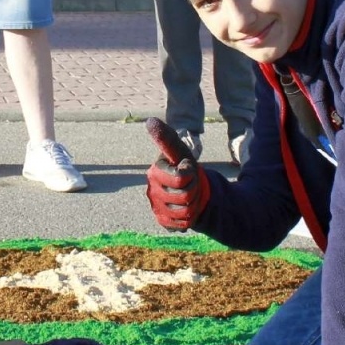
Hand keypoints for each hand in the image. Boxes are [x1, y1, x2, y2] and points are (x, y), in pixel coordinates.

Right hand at [144, 117, 208, 231]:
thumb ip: (167, 138)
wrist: (191, 190)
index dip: (190, 175)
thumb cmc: (184, 167)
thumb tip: (150, 120)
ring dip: (193, 204)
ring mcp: (156, 207)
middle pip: (184, 196)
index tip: (188, 169)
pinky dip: (189, 218)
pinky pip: (181, 224)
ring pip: (184, 211)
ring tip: (190, 197)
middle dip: (194, 189)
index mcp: (154, 172)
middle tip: (191, 184)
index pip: (180, 179)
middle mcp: (151, 191)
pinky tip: (186, 210)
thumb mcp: (180, 151)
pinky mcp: (163, 221)